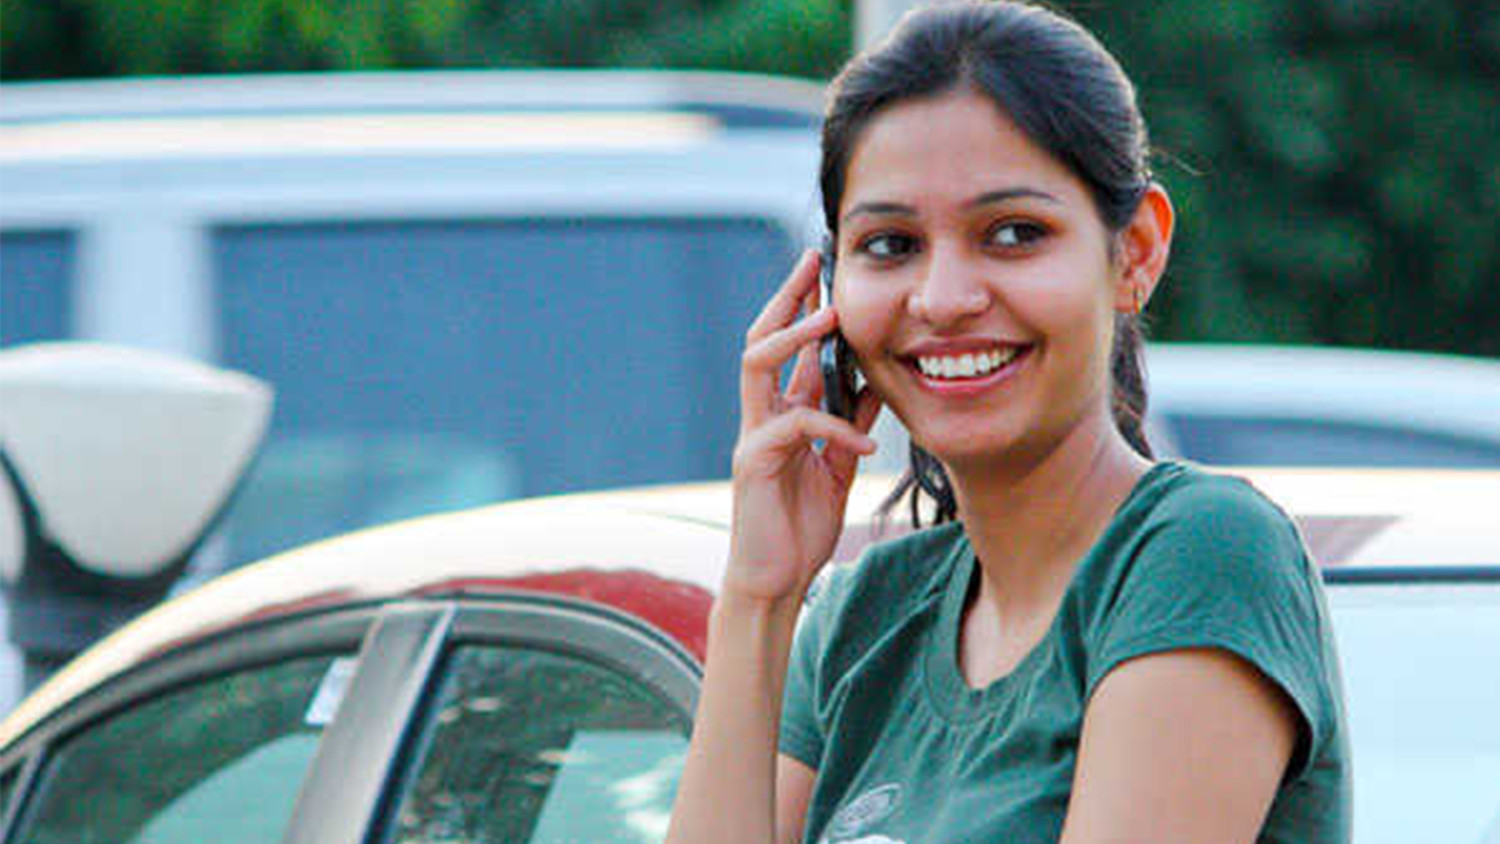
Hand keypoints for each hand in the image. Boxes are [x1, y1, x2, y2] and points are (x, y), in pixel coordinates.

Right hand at [726, 250, 882, 604]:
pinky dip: (833, 426)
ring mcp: (752, 436)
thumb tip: (875, 387)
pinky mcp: (753, 462)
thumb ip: (848, 426)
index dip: (803, 308)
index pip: (787, 348)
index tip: (824, 273)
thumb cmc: (800, 528)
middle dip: (787, 298)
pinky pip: (793, 425)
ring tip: (828, 315)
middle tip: (812, 262)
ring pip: (757, 364)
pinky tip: (864, 441)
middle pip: (761, 339)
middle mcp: (761, 417)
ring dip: (793, 335)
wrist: (775, 580)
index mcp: (781, 415)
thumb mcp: (838, 468)